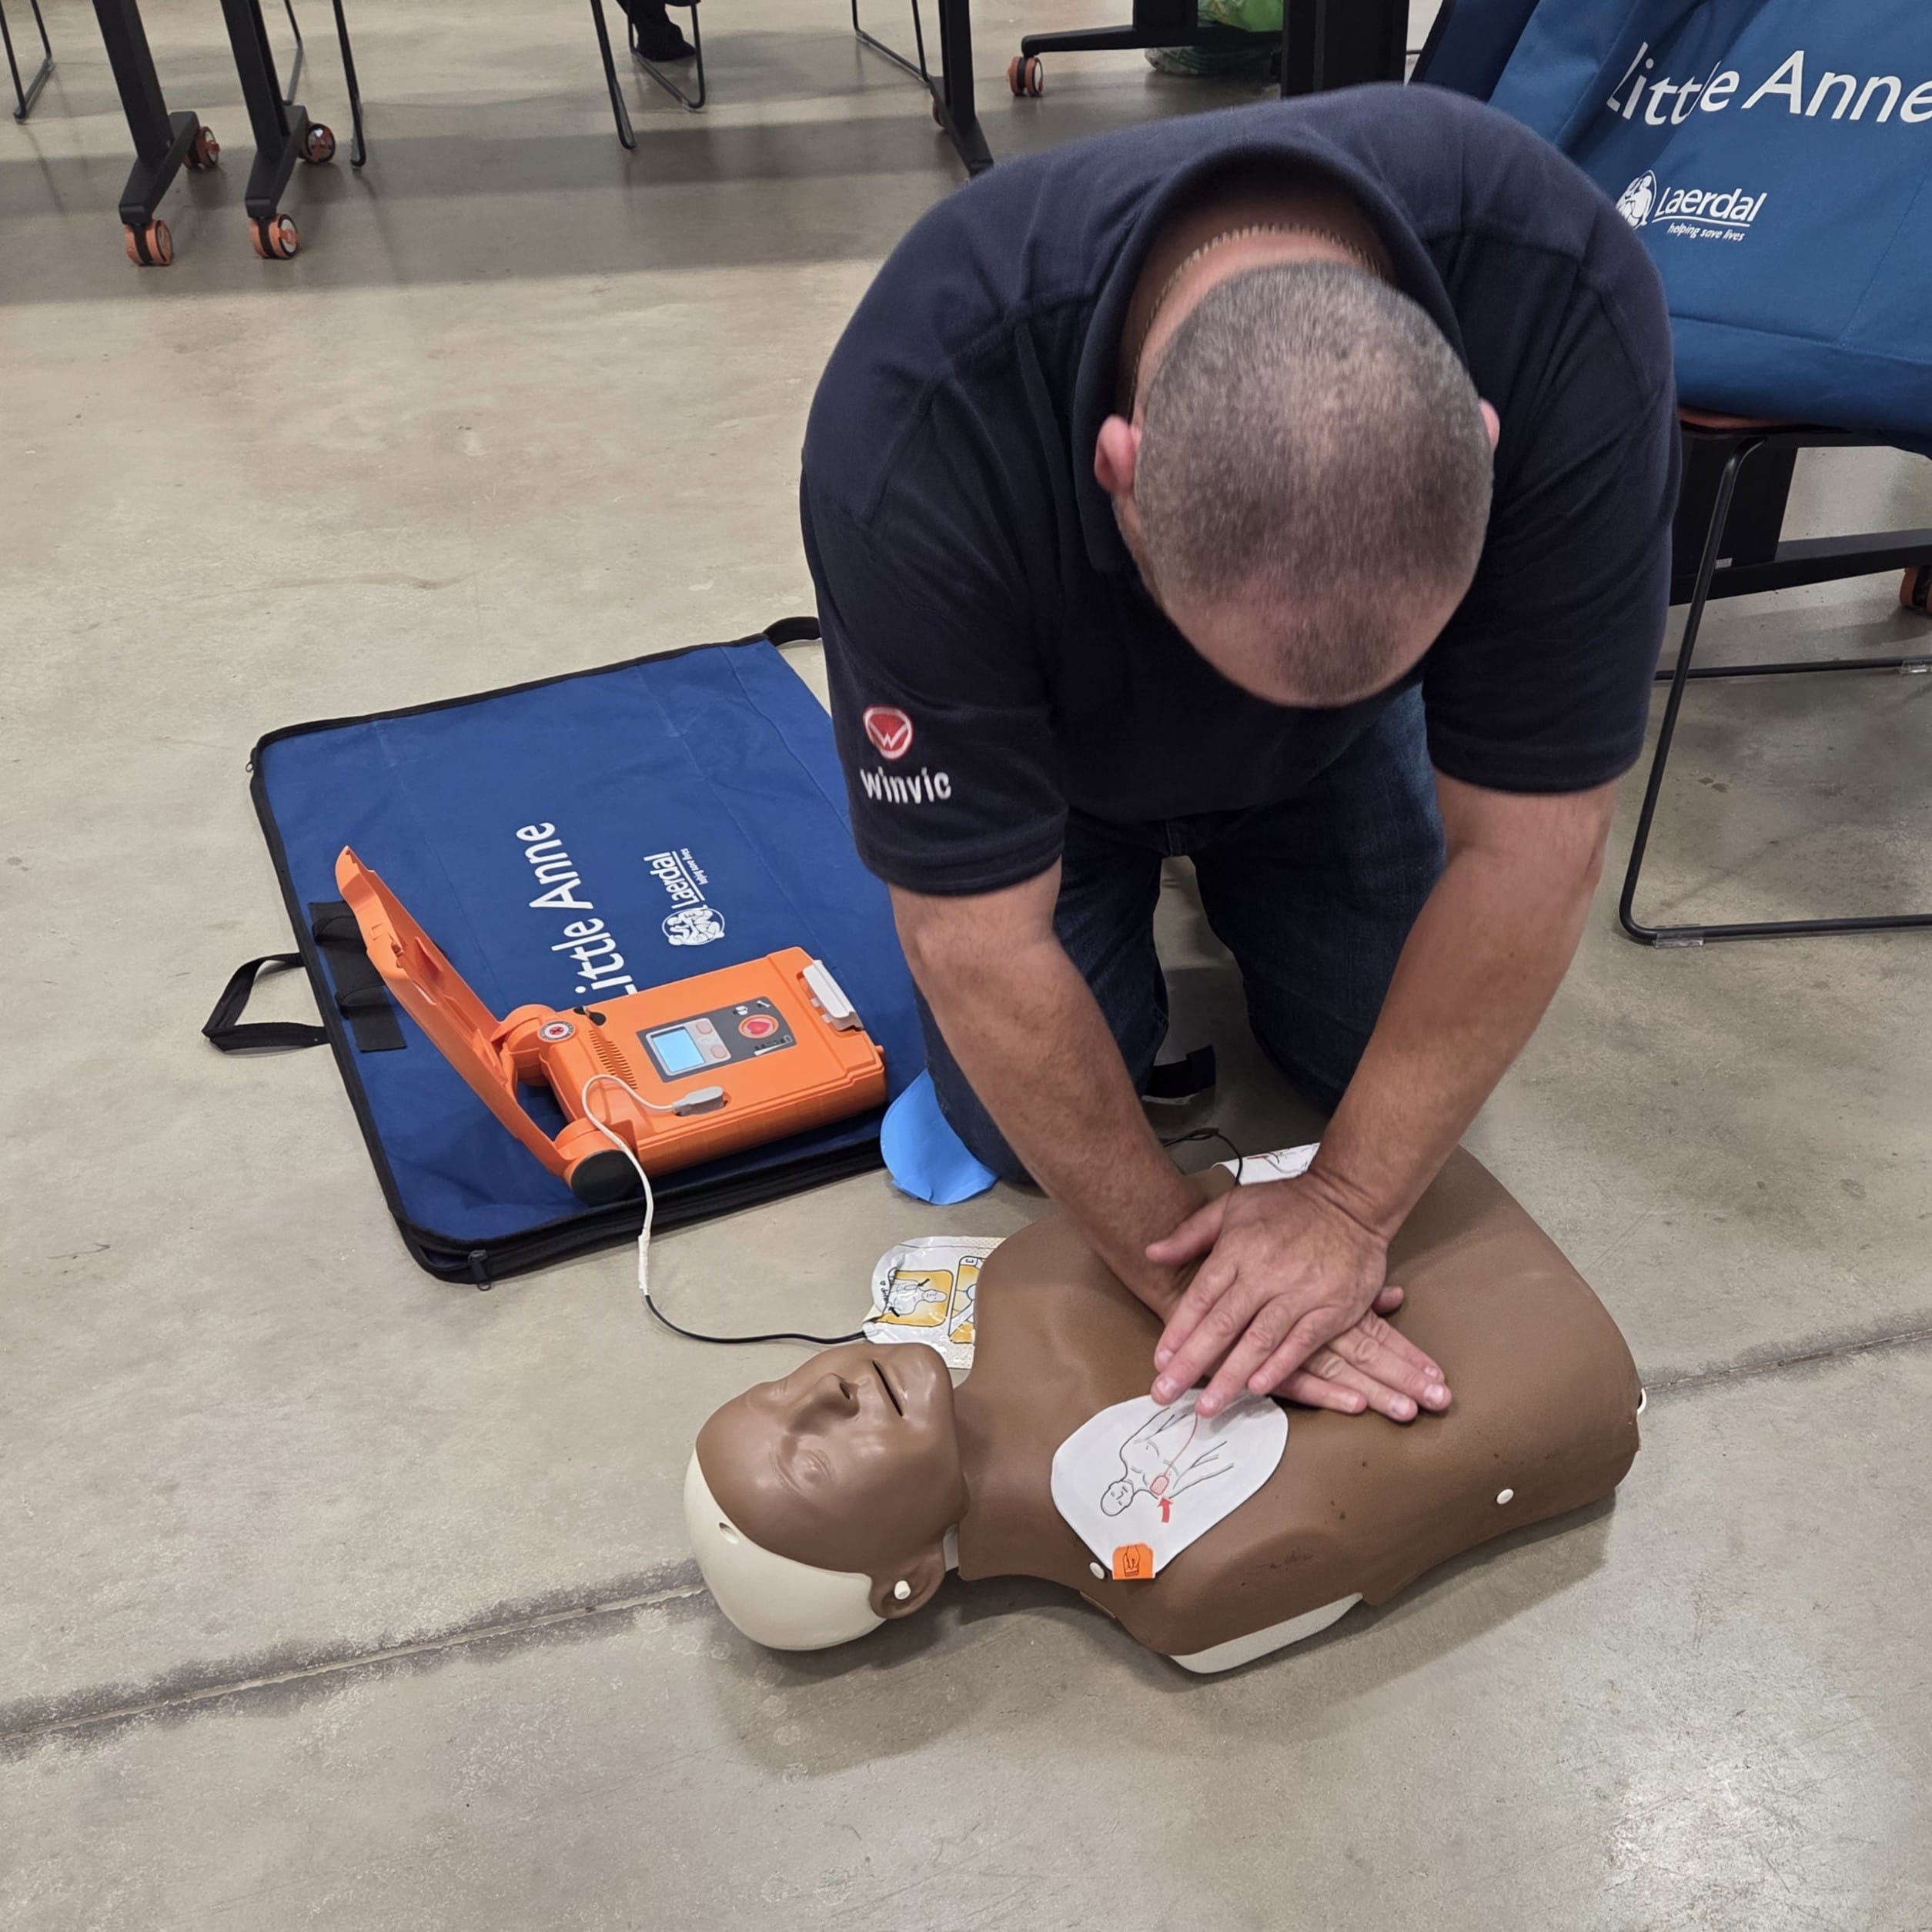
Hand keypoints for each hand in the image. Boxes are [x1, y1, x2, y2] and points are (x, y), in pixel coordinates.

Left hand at [1146, 1177, 1451, 1421]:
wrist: (1351, 1199)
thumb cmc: (1289, 1204)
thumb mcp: (1232, 1205)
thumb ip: (1190, 1233)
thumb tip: (1152, 1253)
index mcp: (1238, 1249)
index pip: (1200, 1296)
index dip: (1178, 1331)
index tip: (1159, 1360)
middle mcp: (1265, 1273)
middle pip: (1221, 1324)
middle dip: (1191, 1362)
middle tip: (1166, 1393)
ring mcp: (1300, 1292)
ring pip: (1258, 1341)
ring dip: (1231, 1376)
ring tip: (1208, 1406)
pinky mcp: (1331, 1308)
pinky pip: (1301, 1343)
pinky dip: (1279, 1367)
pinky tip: (1258, 1388)